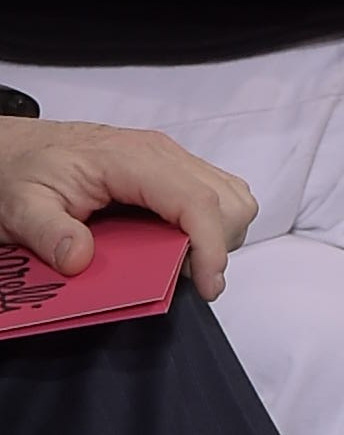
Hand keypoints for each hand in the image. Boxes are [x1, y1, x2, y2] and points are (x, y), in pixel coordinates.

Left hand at [0, 114, 251, 300]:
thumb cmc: (22, 170)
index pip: (196, 200)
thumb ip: (48, 233)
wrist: (16, 147)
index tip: (208, 286)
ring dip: (217, 236)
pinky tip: (175, 244)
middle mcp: (160, 154)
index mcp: (130, 160)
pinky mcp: (170, 171)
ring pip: (230, 197)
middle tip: (180, 278)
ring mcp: (169, 160)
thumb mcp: (21, 205)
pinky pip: (215, 195)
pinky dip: (210, 226)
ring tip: (180, 263)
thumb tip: (81, 259)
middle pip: (226, 201)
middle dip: (216, 246)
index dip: (211, 246)